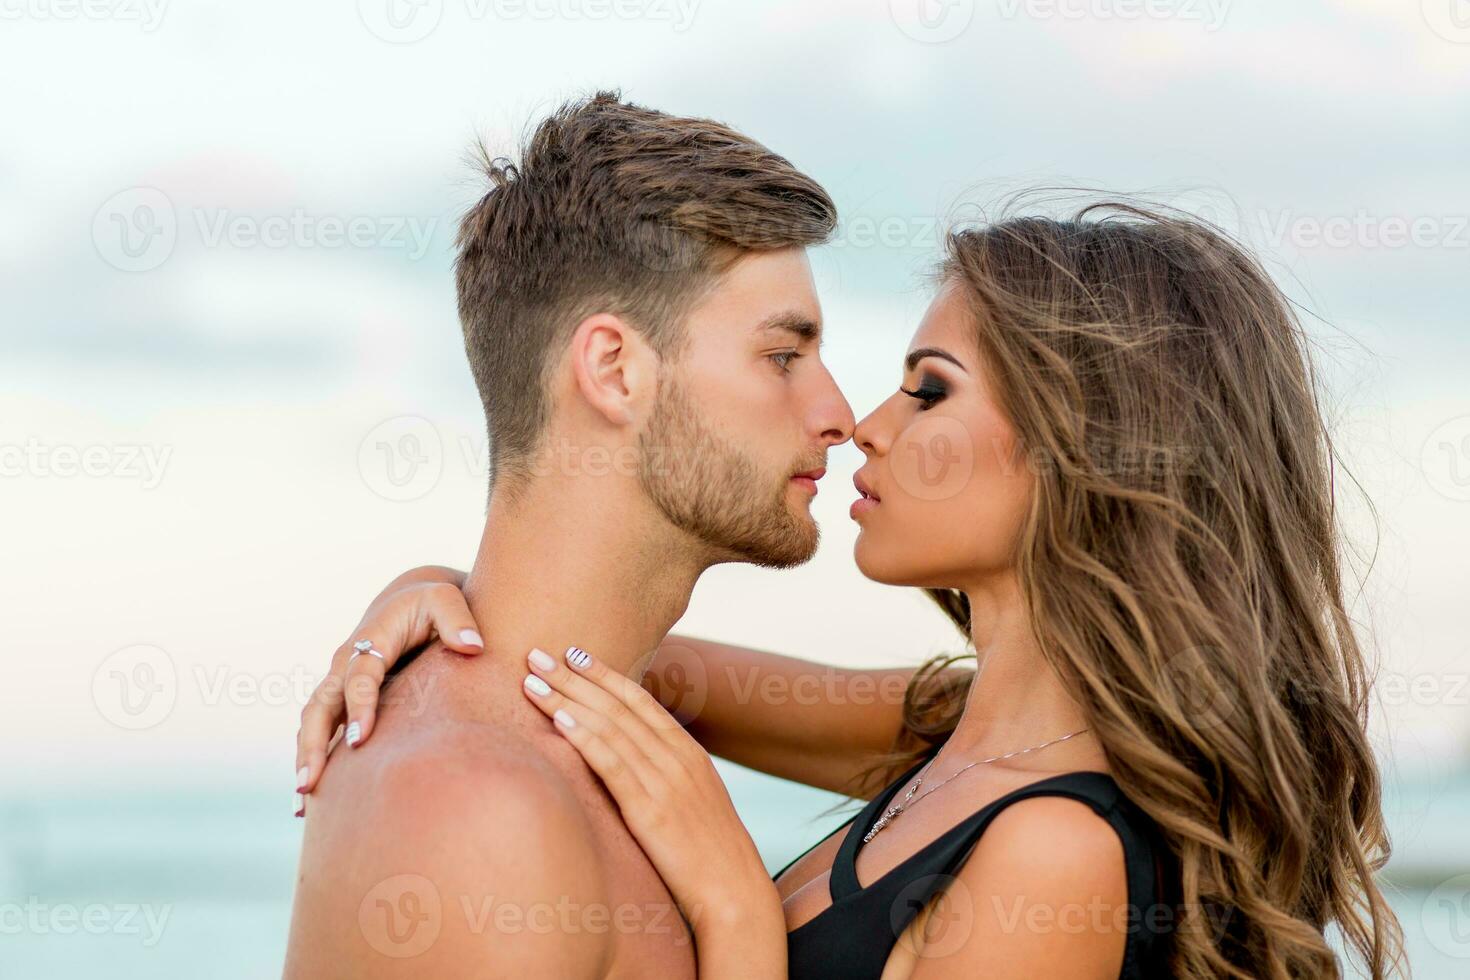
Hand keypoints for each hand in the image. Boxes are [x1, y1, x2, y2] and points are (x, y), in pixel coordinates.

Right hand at [294, 566, 480, 807]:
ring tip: (302, 803)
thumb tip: (473, 646)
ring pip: (314, 724)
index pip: (360, 677)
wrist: (413, 602)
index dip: (359, 707)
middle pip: (320, 706)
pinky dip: (314, 762)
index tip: (362, 740)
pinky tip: (308, 805)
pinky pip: (322, 733)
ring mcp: (340, 686)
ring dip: (306, 760)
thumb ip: (458, 620)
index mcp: (370, 641)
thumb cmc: (433, 603)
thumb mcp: (447, 599)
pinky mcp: (344, 702)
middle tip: (311, 783)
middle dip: (313, 745)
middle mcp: (346, 665)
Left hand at [521, 644, 787, 977]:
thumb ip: (664, 778)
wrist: (735, 890)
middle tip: (537, 654)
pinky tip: (560, 721)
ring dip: (567, 699)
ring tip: (532, 680)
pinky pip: (613, 764)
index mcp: (688, 753)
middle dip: (575, 678)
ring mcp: (665, 780)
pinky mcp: (651, 810)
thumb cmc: (709, 856)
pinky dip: (585, 737)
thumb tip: (629, 768)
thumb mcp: (693, 804)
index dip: (604, 675)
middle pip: (617, 706)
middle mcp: (677, 757)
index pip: (639, 701)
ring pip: (609, 727)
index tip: (574, 653)